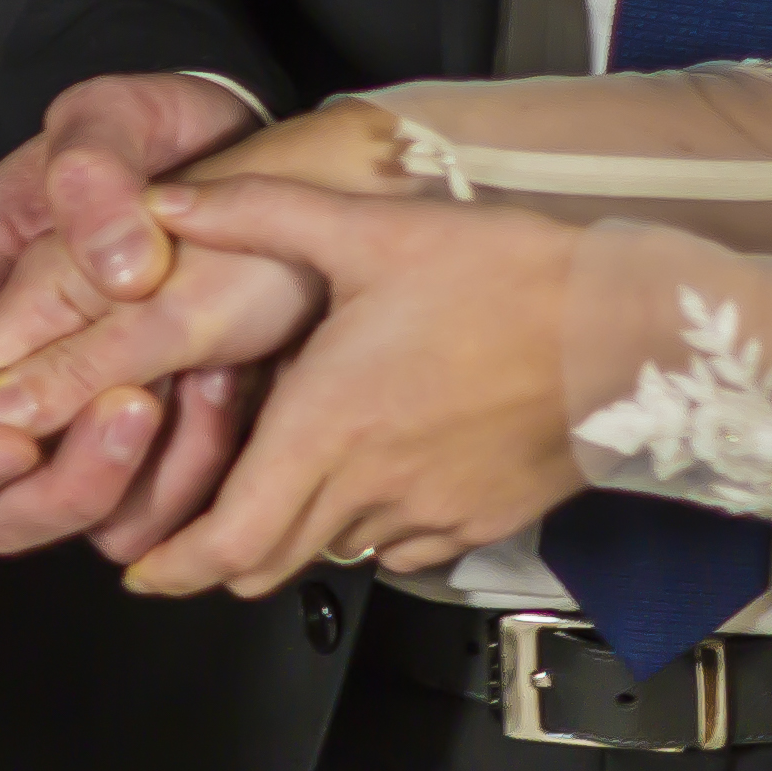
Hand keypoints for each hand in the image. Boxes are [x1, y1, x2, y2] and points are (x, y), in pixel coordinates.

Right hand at [0, 72, 301, 564]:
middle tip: (134, 406)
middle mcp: (18, 373)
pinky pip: (156, 515)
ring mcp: (81, 417)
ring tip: (205, 377)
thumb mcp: (113, 119)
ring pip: (79, 523)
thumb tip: (114, 268)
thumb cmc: (149, 136)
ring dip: (146, 475)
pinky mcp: (150, 443)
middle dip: (59, 483)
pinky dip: (201, 473)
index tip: (13, 437)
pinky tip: (233, 392)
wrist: (230, 145)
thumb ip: (94, 174)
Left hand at [98, 178, 589, 597]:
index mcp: (328, 428)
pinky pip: (401, 548)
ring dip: (295, 534)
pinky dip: (366, 529)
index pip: (230, 541)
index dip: (174, 567)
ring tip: (279, 486)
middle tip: (188, 533)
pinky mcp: (481, 521)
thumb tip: (164, 201)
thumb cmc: (506, 278)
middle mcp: (372, 488)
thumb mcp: (370, 229)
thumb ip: (257, 213)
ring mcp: (432, 514)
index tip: (140, 570)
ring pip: (334, 552)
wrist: (631, 330)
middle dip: (219, 556)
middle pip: (270, 563)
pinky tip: (367, 475)